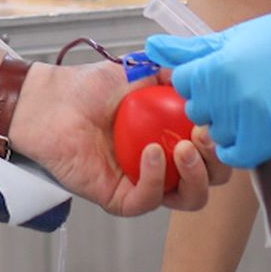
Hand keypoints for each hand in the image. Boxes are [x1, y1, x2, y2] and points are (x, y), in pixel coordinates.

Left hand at [9, 62, 229, 215]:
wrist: (48, 100)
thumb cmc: (87, 88)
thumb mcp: (138, 71)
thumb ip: (173, 73)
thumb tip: (205, 74)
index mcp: (172, 138)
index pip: (213, 151)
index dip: (222, 140)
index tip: (219, 118)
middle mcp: (162, 165)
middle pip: (209, 180)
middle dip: (216, 162)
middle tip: (205, 136)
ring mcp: (142, 183)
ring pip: (188, 199)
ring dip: (195, 175)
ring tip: (185, 147)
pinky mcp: (118, 197)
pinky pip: (147, 200)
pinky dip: (155, 178)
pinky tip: (152, 152)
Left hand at [145, 0, 270, 169]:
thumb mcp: (228, 39)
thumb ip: (187, 50)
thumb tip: (152, 46)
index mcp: (215, 69)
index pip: (181, 84)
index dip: (194, 81)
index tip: (210, 76)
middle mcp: (228, 97)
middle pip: (196, 112)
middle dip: (207, 104)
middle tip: (229, 92)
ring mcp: (249, 121)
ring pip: (215, 135)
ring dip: (224, 126)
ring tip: (243, 107)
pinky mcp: (269, 139)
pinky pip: (237, 155)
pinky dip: (237, 147)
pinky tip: (246, 130)